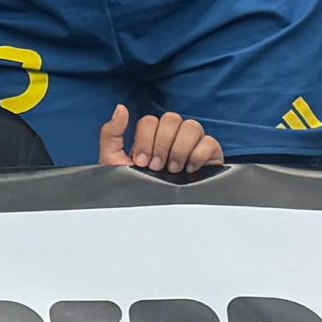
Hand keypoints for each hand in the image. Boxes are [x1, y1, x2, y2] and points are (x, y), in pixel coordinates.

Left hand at [98, 105, 223, 178]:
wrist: (152, 213)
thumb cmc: (133, 186)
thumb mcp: (113, 161)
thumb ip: (111, 134)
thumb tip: (121, 108)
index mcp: (151, 135)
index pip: (150, 120)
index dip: (145, 140)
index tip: (141, 162)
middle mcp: (173, 135)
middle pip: (171, 118)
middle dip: (161, 145)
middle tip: (156, 166)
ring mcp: (193, 143)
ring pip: (192, 126)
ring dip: (179, 149)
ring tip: (172, 169)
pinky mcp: (210, 155)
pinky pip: (210, 142)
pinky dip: (198, 155)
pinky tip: (189, 169)